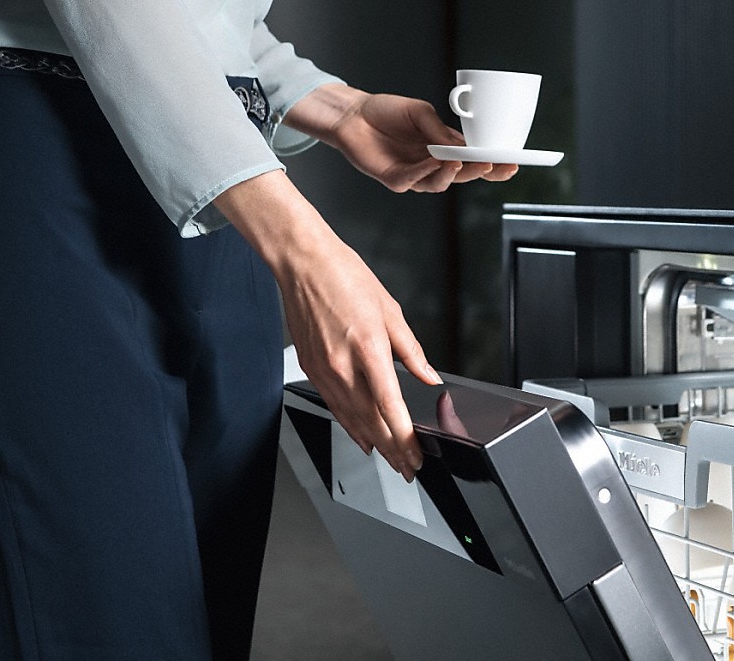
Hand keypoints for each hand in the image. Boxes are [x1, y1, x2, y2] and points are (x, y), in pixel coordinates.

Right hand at [214, 171, 440, 480]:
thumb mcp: (391, 311)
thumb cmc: (346, 278)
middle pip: (371, 422)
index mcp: (369, 350)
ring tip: (390, 460)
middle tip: (408, 469)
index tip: (416, 456)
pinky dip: (349, 425)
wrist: (304, 264)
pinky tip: (360, 436)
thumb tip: (429, 377)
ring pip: (350, 419)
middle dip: (392, 451)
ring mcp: (324, 370)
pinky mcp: (311, 369)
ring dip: (372, 444)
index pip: (390, 409)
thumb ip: (412, 351)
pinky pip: (333, 406)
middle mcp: (343, 366)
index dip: (405, 439)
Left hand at [287, 84, 517, 190]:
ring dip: (453, 174)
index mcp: (444, 149)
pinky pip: (413, 181)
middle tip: (494, 164)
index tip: (513, 161)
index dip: (494, 164)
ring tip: (463, 162)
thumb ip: (438, 130)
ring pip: (439, 183)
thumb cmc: (387, 112)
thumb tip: (459, 144)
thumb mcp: (420, 113)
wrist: (353, 114)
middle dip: (480, 172)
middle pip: (462, 176)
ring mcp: (414, 174)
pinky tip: (435, 162)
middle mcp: (432, 165)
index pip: (474, 161)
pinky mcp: (393, 179)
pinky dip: (425, 172)